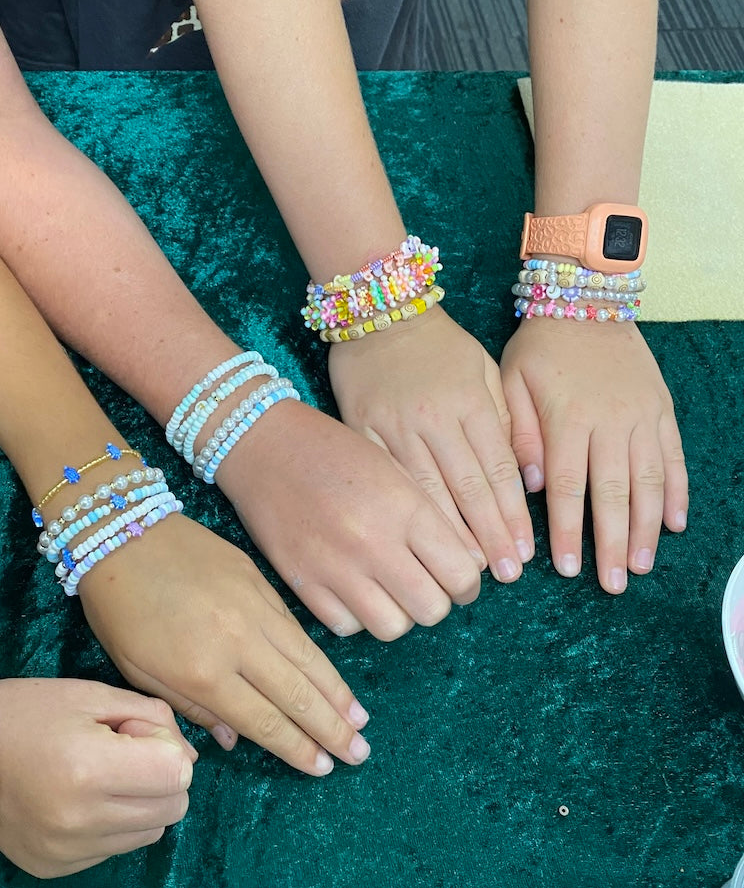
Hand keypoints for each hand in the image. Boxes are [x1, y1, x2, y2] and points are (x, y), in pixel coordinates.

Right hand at [0, 679, 195, 878]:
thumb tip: (189, 759)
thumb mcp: (95, 695)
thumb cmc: (30, 711)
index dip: (167, 748)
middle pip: (173, 807)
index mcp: (91, 769)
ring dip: (143, 803)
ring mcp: (67, 851)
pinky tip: (82, 798)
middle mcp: (81, 820)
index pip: (178, 774)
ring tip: (103, 775)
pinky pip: (116, 849)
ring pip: (151, 833)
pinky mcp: (55, 869)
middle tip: (123, 752)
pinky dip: (114, 824)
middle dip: (162, 776)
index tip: (134, 733)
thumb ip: (153, 718)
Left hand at [79, 514, 370, 776]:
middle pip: (296, 694)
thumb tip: (234, 739)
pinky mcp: (261, 582)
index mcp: (203, 672)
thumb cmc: (120, 611)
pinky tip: (334, 675)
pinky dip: (320, 657)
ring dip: (337, 694)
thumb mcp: (139, 672)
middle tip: (358, 755)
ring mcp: (255, 609)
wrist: (123, 534)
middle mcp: (238, 643)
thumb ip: (191, 709)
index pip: (264, 721)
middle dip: (331, 728)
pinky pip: (297, 628)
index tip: (323, 768)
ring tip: (361, 722)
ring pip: (307, 660)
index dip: (296, 748)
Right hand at [214, 397, 481, 639]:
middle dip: (435, 603)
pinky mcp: (301, 581)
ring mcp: (335, 567)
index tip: (457, 582)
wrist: (264, 445)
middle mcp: (374, 542)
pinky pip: (346, 626)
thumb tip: (464, 566)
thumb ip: (431, 517)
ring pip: (391, 628)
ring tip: (388, 592)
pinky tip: (352, 591)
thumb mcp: (394, 469)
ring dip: (397, 614)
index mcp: (405, 508)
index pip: (461, 575)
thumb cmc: (334, 451)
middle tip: (424, 587)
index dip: (467, 586)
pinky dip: (356, 616)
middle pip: (431, 609)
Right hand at [328, 305, 533, 581]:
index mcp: (469, 402)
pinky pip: (384, 479)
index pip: (499, 470)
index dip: (513, 516)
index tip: (524, 553)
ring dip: (449, 535)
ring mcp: (393, 426)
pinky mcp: (360, 431)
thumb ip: (507, 419)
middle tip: (504, 574)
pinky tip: (412, 542)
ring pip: (426, 492)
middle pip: (467, 488)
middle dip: (489, 536)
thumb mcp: (483, 369)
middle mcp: (434, 418)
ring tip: (466, 573)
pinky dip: (401, 512)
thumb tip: (527, 475)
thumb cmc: (438, 345)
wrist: (377, 312)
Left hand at [500, 318, 687, 591]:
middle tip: (612, 584)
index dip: (568, 531)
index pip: (566, 487)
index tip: (568, 568)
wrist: (587, 300)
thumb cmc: (539, 347)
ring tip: (641, 566)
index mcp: (567, 419)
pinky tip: (675, 524)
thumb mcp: (509, 381)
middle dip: (612, 543)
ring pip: (649, 482)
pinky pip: (673, 458)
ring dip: (646, 528)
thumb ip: (517, 433)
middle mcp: (610, 423)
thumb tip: (526, 485)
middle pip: (613, 494)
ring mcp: (642, 417)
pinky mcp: (662, 410)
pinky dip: (677, 492)